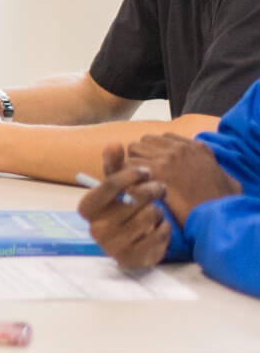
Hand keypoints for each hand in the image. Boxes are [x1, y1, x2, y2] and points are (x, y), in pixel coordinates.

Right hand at [79, 144, 169, 268]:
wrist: (128, 247)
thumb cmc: (121, 210)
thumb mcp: (115, 189)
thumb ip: (114, 166)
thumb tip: (113, 143)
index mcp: (88, 208)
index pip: (110, 185)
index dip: (131, 175)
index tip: (146, 171)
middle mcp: (96, 228)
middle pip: (134, 200)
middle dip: (152, 191)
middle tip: (160, 188)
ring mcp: (113, 246)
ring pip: (149, 216)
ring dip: (158, 211)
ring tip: (155, 211)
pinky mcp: (132, 258)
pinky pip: (159, 234)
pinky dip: (164, 228)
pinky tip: (159, 227)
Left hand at [122, 133, 238, 225]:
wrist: (218, 214)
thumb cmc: (222, 202)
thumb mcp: (227, 179)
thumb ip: (215, 169)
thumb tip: (215, 170)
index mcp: (196, 148)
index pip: (163, 138)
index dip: (155, 152)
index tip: (153, 165)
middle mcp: (180, 148)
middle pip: (145, 140)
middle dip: (140, 155)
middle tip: (140, 174)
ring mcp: (167, 157)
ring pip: (134, 148)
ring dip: (131, 162)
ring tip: (134, 180)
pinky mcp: (156, 171)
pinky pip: (129, 164)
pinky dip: (126, 174)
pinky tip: (130, 187)